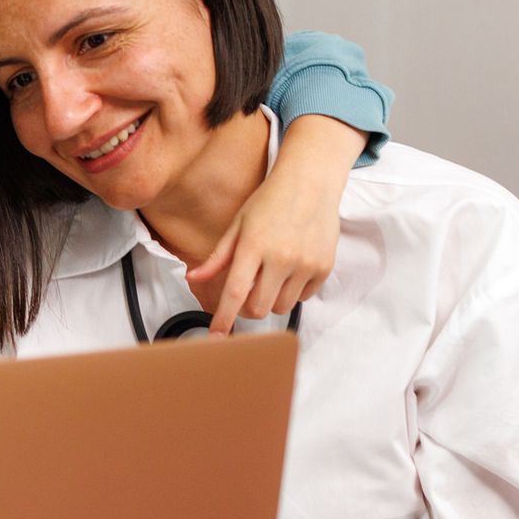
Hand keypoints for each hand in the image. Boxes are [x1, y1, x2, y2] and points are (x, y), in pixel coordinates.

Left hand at [189, 116, 360, 334]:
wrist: (312, 182)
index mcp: (254, 245)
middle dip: (248, 307)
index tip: (217, 336)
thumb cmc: (270, 200)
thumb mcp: (238, 224)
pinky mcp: (324, 267)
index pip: (236, 292)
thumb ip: (218, 256)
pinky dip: (293, 290)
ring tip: (271, 274)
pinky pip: (304, 297)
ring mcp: (306, 264)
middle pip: (259, 308)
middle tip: (246, 292)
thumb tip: (194, 278)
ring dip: (271, 299)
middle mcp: (282, 257)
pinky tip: (291, 267)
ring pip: (282, 307)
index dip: (224, 318)